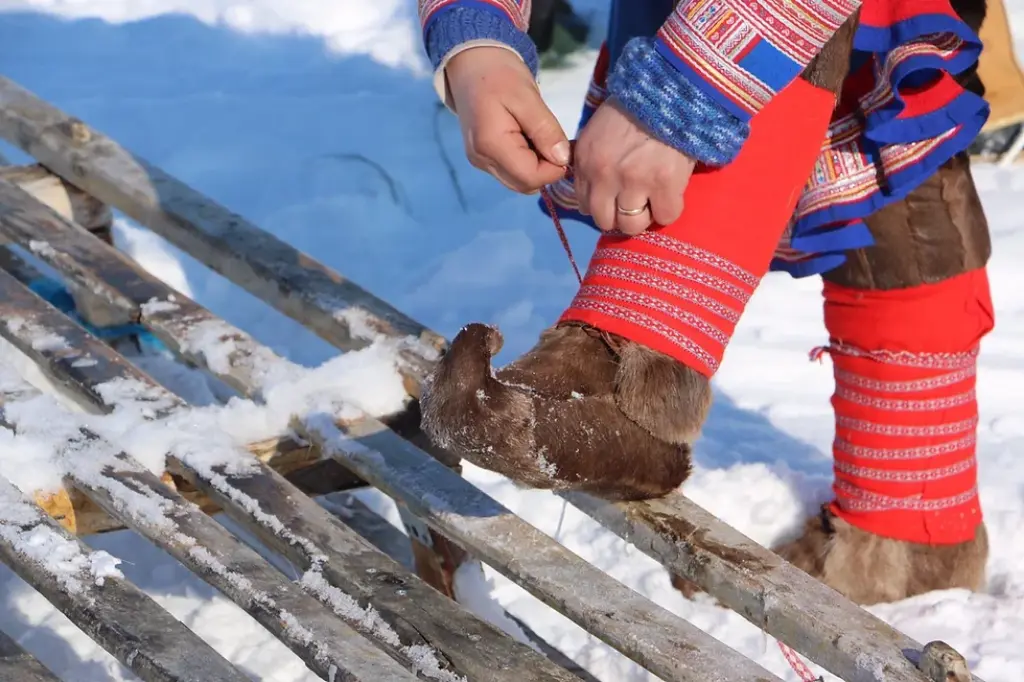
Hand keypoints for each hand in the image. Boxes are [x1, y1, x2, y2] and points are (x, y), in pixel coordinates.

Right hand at [445, 46, 569, 193]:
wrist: (471, 63)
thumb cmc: (500, 75)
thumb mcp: (528, 97)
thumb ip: (546, 130)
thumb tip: (563, 159)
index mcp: (490, 145)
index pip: (530, 177)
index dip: (554, 168)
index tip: (565, 146)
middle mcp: (482, 159)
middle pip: (525, 184)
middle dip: (547, 170)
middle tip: (555, 141)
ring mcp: (480, 161)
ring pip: (519, 182)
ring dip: (537, 167)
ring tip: (541, 137)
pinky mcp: (483, 159)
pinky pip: (511, 172)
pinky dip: (527, 163)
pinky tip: (530, 140)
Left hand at [573, 98, 695, 233]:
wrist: (670, 91)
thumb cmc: (635, 110)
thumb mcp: (597, 132)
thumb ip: (591, 162)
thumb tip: (592, 193)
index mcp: (586, 162)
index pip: (585, 206)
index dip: (603, 205)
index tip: (615, 198)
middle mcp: (605, 175)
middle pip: (605, 221)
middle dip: (619, 217)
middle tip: (634, 204)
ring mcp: (635, 182)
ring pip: (632, 225)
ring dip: (643, 217)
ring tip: (652, 201)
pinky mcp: (665, 184)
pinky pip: (665, 217)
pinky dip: (668, 210)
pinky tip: (671, 195)